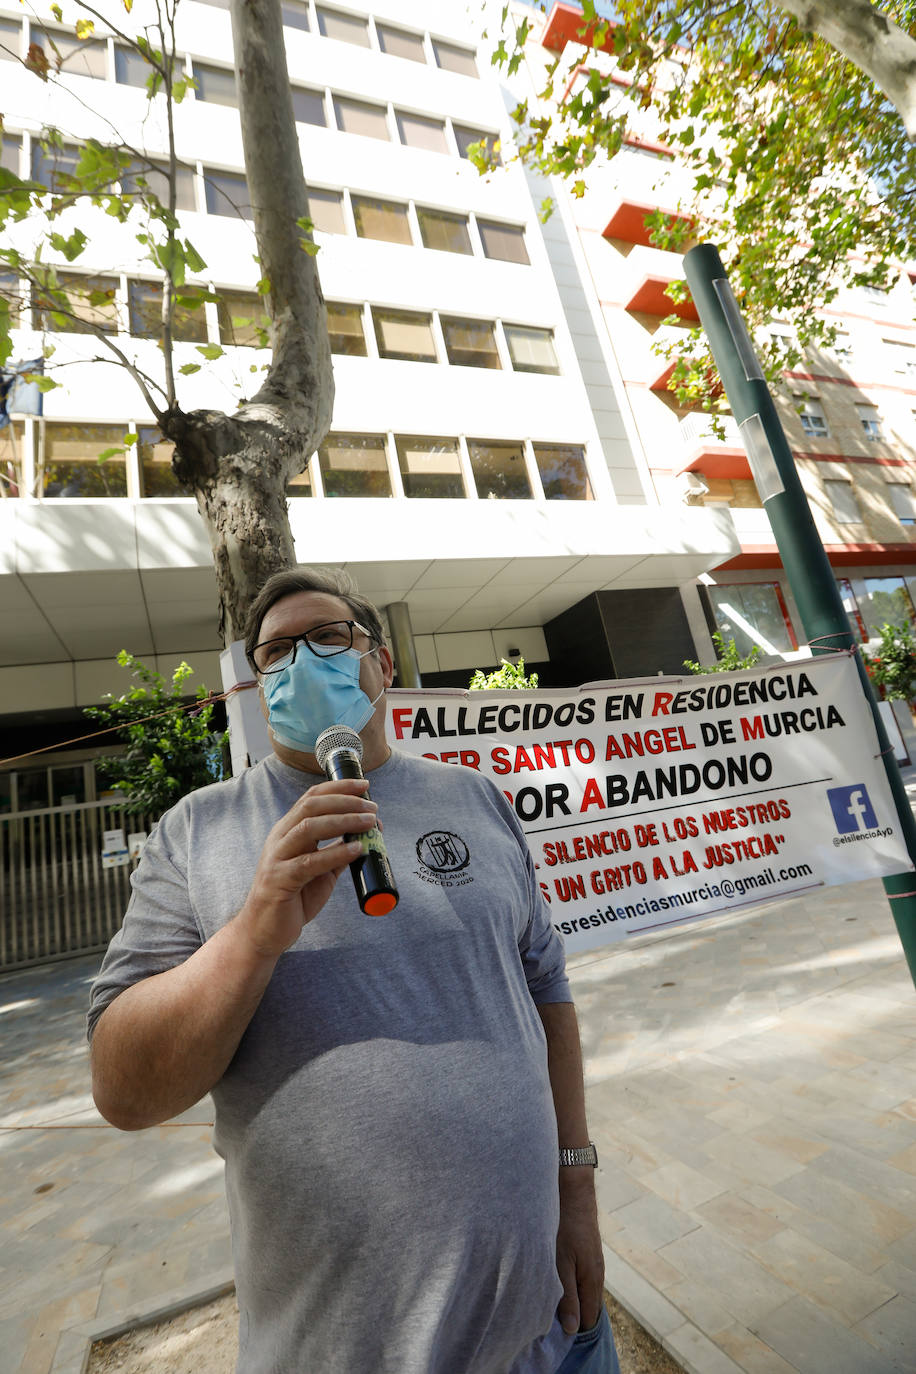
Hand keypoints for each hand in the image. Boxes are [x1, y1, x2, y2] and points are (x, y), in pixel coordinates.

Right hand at [236, 778, 377, 956]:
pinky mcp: (280, 880)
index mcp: (288, 831)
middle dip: (344, 801)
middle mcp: (280, 839)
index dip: (339, 788)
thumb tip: (367, 834)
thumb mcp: (319, 869)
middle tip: (372, 807)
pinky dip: (335, 853)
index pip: (312, 798)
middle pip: (311, 806)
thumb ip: (337, 851)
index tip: (365, 785)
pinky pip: (309, 862)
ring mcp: (277, 858)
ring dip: (344, 821)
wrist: (263, 931)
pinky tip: (356, 849)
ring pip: (309, 827)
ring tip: (369, 823)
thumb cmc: (292, 898)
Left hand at [556, 1172, 603, 1333]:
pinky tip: (553, 1274)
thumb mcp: (561, 1264)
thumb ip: (567, 1297)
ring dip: (568, 1295)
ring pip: (582, 1289)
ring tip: (547, 1293)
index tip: (553, 1328)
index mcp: (593, 1281)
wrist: (573, 1192)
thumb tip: (573, 1329)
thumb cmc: (564, 1228)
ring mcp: (593, 1261)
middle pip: (587, 1306)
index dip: (573, 1327)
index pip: (589, 1319)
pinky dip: (568, 1281)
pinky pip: (579, 1275)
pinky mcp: (586, 1251)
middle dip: (570, 1313)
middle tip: (547, 1311)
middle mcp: (597, 1273)